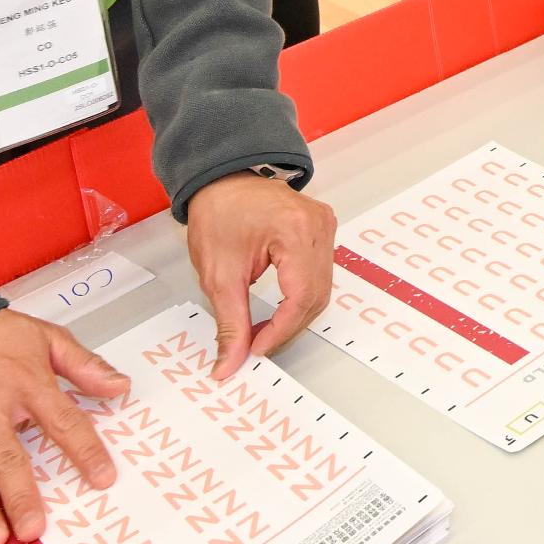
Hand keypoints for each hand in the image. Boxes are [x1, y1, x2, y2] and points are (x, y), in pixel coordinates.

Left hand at [184, 172, 334, 376]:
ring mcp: (325, 226)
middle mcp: (319, 226)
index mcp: (296, 231)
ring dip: (295, 315)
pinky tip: (279, 308)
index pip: (301, 297)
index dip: (280, 330)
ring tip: (264, 329)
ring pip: (321, 289)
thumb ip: (230, 323)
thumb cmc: (218, 215)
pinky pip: (320, 275)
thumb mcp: (218, 274)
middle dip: (288, 327)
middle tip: (257, 344)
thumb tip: (230, 363)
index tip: (255, 349)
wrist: (222, 180)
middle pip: (316, 296)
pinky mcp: (322, 229)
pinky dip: (300, 297)